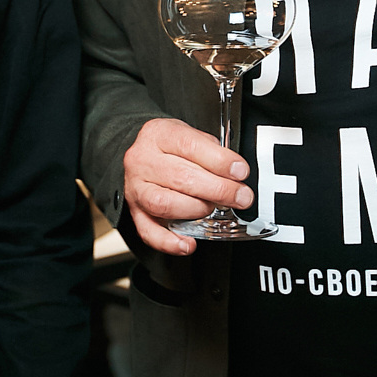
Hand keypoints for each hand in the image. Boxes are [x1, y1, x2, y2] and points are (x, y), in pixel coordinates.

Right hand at [122, 117, 252, 255]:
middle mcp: (143, 160)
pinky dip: (170, 242)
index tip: (240, 171)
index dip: (219, 161)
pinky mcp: (135, 212)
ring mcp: (136, 188)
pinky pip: (148, 232)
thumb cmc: (170, 146)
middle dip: (218, 190)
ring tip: (214, 208)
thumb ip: (211, 150)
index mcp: (159, 134)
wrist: (141, 154)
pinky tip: (188, 243)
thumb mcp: (189, 133)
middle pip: (181, 177)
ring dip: (197, 210)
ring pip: (164, 204)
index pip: (189, 146)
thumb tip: (235, 172)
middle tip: (241, 196)